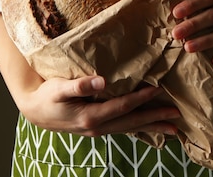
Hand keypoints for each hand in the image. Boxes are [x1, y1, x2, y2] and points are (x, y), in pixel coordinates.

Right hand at [19, 75, 180, 136]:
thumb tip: (101, 82)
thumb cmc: (47, 95)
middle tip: (176, 116)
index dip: (140, 99)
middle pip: (132, 122)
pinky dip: (140, 128)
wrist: (35, 110)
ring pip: (131, 129)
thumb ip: (79, 85)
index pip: (122, 107)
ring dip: (152, 127)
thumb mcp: (58, 88)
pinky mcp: (99, 127)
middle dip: (155, 118)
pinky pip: (125, 129)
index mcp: (90, 117)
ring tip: (173, 129)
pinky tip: (151, 127)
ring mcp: (99, 130)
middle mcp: (98, 127)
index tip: (157, 90)